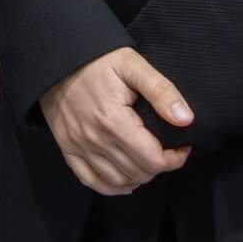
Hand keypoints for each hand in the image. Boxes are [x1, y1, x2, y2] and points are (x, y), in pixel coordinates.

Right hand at [38, 47, 193, 196]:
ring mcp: (78, 145)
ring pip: (117, 181)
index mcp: (113, 120)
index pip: (153, 160)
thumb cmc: (97, 59)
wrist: (57, 55)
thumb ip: (161, 91)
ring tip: (147, 160)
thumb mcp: (132, 64)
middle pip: (138, 173)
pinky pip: (90, 180)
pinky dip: (111, 186)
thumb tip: (185, 119)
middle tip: (166, 149)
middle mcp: (94, 138)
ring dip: (139, 176)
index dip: (175, 158)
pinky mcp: (66, 146)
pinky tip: (124, 180)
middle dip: (159, 165)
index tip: (182, 145)